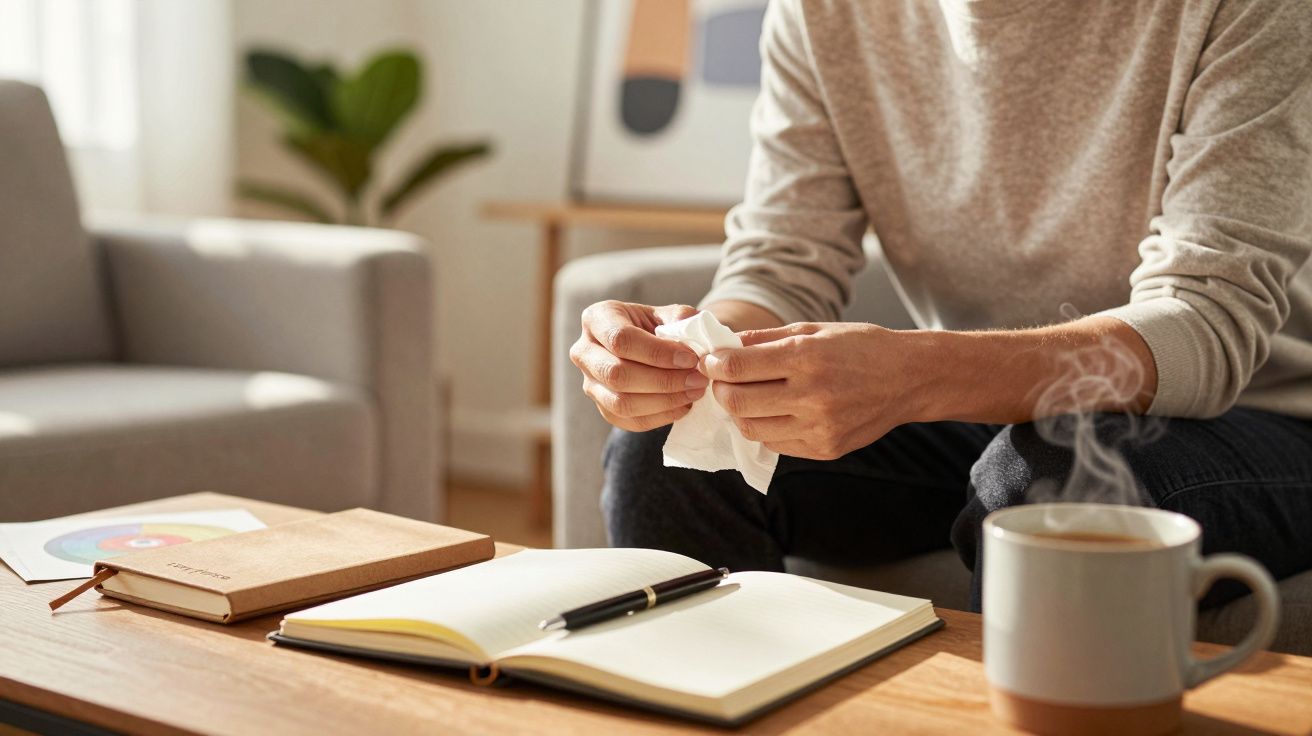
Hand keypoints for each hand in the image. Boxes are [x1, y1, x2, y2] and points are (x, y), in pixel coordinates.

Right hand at [570, 300, 708, 431]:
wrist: (647, 345)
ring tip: (694, 392)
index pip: (621, 339)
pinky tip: (684, 405)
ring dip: (664, 402)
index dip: (657, 352)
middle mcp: (584, 352)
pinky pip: (628, 421)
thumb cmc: (656, 325)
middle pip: (616, 374)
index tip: (690, 358)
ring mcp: (590, 383)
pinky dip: (660, 417)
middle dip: (662, 380)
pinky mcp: (602, 407)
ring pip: (620, 403)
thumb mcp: (668, 313)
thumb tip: (691, 336)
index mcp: (597, 319)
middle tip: (697, 379)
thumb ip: (682, 320)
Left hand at [702, 322, 924, 459]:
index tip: (711, 361)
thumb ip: (766, 340)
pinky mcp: (825, 449)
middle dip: (720, 391)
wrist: (909, 378)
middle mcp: (812, 395)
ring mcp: (819, 427)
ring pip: (752, 428)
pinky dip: (765, 428)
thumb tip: (723, 346)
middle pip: (738, 402)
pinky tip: (774, 411)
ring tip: (747, 396)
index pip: (737, 367)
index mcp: (807, 357)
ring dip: (740, 412)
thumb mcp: (815, 330)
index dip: (715, 364)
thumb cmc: (860, 346)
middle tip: (722, 382)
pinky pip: (776, 443)